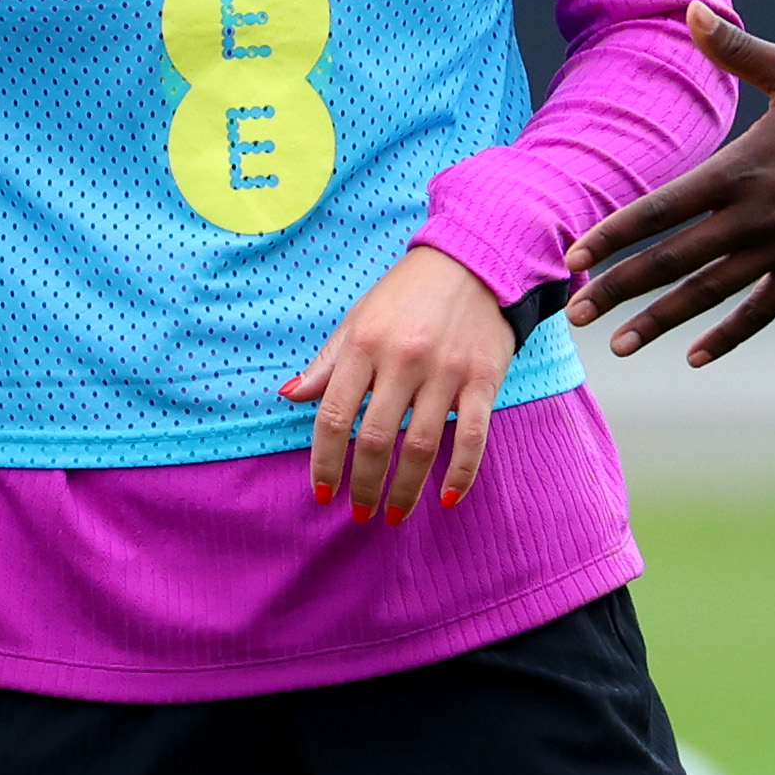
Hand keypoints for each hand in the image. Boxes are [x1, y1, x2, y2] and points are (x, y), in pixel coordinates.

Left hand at [282, 245, 517, 522]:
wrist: (477, 259)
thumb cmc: (409, 293)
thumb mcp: (360, 318)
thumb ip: (327, 361)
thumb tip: (290, 396)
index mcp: (366, 343)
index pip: (334, 416)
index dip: (324, 461)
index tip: (323, 493)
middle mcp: (404, 359)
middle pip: (376, 440)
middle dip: (364, 486)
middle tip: (360, 514)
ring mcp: (446, 370)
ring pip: (420, 445)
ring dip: (405, 491)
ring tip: (394, 515)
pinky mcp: (484, 378)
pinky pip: (471, 436)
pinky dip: (461, 472)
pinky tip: (447, 498)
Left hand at [562, 4, 774, 364]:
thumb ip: (736, 48)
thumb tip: (692, 8)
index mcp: (739, 170)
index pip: (660, 209)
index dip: (614, 234)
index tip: (573, 257)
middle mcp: (751, 217)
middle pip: (671, 261)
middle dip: (619, 288)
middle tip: (574, 314)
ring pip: (707, 293)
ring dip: (660, 321)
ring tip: (621, 346)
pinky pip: (760, 310)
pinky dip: (728, 335)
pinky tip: (697, 356)